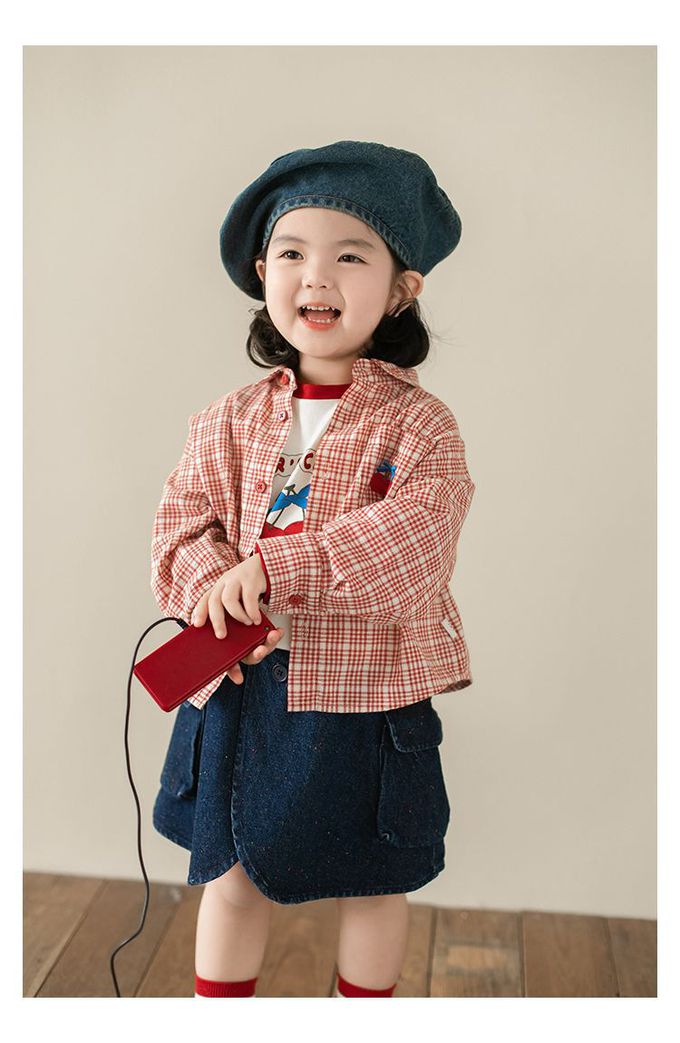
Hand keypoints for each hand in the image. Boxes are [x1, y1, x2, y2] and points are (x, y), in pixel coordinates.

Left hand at [191, 555, 282, 684]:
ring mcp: (237, 581)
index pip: (204, 601)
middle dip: (215, 621)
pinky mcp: (252, 580)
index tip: (195, 626)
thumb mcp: (241, 605)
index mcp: (219, 590)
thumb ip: (238, 631)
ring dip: (236, 616)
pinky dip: (252, 611)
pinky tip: (256, 620)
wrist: (268, 566)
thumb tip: (237, 675)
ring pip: (228, 599)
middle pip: (213, 601)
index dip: (199, 612)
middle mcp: (224, 584)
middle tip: (221, 636)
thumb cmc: (251, 591)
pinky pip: (249, 598)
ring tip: (247, 624)